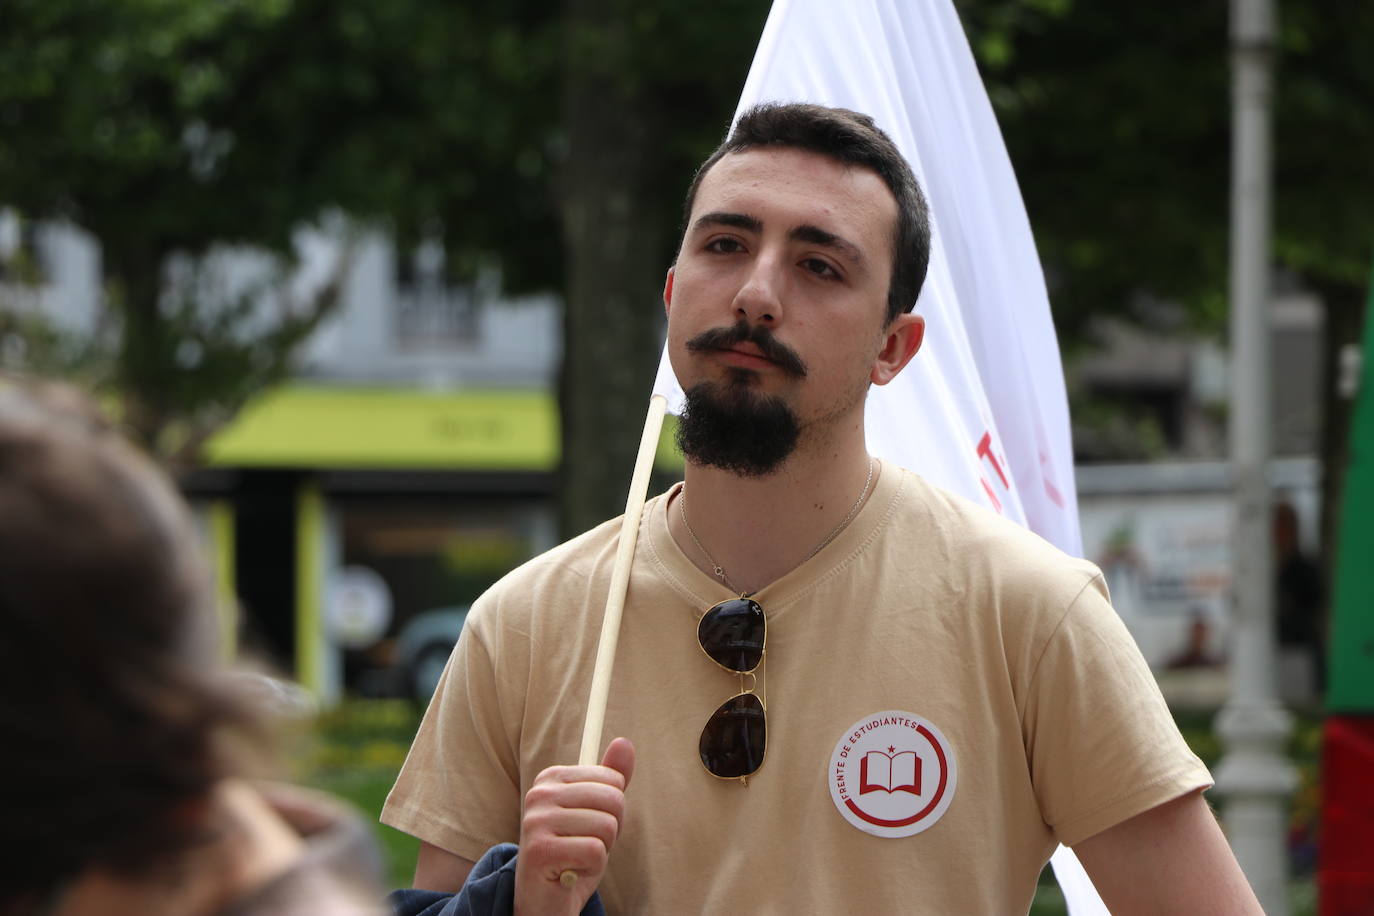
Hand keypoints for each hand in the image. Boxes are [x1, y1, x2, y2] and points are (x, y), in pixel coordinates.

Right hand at [514, 737, 634, 915]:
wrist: (545, 899)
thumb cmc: (573, 853)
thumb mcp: (596, 813)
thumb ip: (610, 779)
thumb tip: (624, 743)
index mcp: (551, 778)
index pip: (612, 780)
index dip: (612, 809)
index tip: (589, 824)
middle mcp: (539, 794)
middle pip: (613, 800)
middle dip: (611, 830)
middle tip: (586, 844)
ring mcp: (537, 821)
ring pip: (607, 826)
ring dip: (601, 850)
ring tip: (578, 857)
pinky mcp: (540, 850)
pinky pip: (595, 850)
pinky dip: (592, 867)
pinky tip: (573, 870)